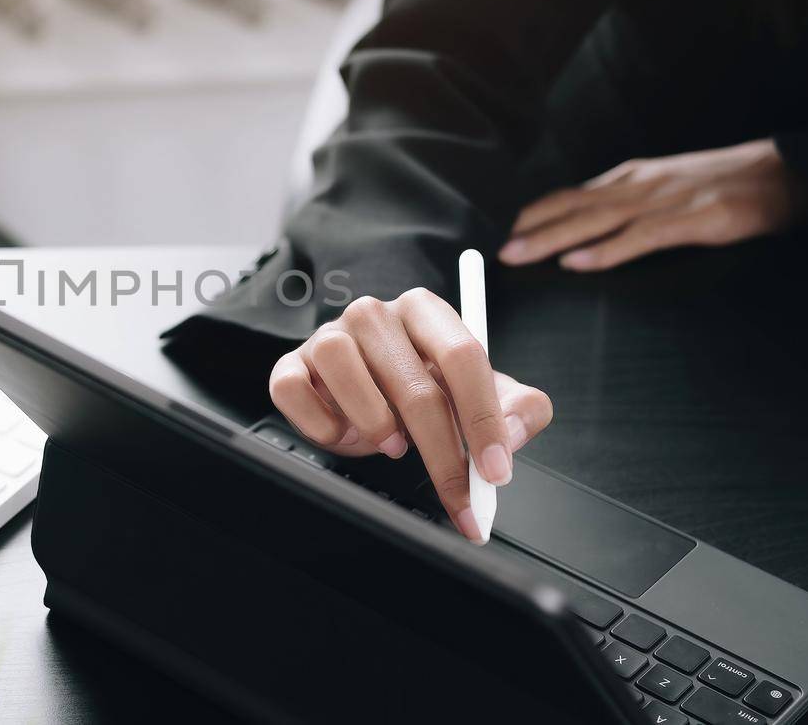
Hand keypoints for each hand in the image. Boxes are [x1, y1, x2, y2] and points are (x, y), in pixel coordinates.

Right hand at [268, 289, 553, 542]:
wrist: (359, 388)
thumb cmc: (420, 387)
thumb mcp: (478, 394)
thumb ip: (516, 408)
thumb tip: (513, 434)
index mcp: (426, 312)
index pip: (463, 356)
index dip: (483, 418)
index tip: (496, 470)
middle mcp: (374, 314)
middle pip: (414, 384)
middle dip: (443, 454)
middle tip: (459, 495)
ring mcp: (327, 335)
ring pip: (347, 374)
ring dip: (376, 425)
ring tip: (391, 444)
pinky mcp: (291, 364)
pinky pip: (294, 391)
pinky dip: (320, 424)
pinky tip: (341, 433)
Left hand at [499, 139, 807, 270]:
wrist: (785, 172)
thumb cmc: (727, 182)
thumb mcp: (670, 184)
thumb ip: (635, 199)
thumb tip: (597, 221)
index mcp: (634, 177)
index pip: (575, 194)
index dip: (540, 212)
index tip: (510, 229)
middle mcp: (640, 186)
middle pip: (576, 209)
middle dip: (534, 230)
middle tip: (500, 251)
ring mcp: (664, 202)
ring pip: (596, 222)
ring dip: (554, 239)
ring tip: (521, 255)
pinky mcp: (690, 221)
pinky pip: (639, 239)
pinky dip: (606, 251)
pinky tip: (578, 263)